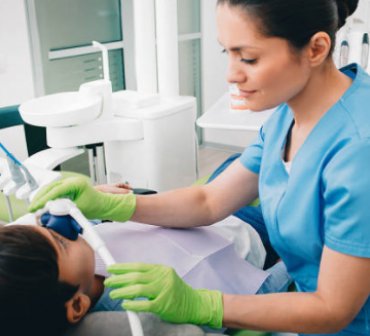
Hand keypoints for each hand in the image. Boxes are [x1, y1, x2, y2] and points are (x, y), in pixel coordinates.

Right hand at [29, 176, 135, 220]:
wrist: (103, 205)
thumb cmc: (95, 206)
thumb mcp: (79, 209)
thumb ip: (65, 210)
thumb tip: (50, 212)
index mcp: (76, 183)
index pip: (56, 190)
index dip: (44, 199)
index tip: (36, 207)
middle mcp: (71, 181)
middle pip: (50, 187)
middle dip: (39, 197)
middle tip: (32, 208)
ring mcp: (69, 184)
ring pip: (50, 188)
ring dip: (42, 197)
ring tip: (35, 208)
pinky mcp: (67, 188)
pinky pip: (54, 191)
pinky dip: (46, 198)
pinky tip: (41, 205)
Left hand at [104, 263, 222, 327]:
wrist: (195, 304)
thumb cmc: (176, 291)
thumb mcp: (165, 278)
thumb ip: (150, 276)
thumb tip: (127, 275)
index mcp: (161, 270)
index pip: (138, 266)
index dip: (123, 267)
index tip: (111, 269)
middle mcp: (163, 278)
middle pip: (136, 276)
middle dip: (119, 279)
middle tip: (108, 282)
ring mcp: (164, 291)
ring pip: (137, 289)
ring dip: (122, 291)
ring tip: (113, 294)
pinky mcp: (164, 305)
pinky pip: (144, 304)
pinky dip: (132, 304)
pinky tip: (125, 304)